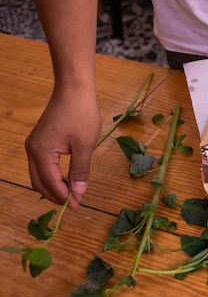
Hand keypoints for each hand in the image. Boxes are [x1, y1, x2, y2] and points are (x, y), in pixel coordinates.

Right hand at [25, 88, 100, 209]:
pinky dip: (51, 175)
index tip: (77, 207)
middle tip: (74, 204)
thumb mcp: (85, 145)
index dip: (63, 197)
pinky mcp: (39, 141)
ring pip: (38, 175)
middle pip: (39, 182)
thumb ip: (80, 170)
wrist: (73, 90)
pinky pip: (41, 165)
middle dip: (56, 195)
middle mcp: (32, 151)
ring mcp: (33, 145)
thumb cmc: (81, 114)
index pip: (50, 183)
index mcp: (41, 153)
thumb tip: (78, 193)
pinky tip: (66, 179)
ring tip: (71, 194)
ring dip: (53, 186)